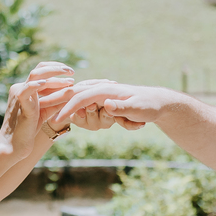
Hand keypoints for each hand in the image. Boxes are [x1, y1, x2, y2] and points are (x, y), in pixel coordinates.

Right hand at [0, 67, 72, 159]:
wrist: (14, 145)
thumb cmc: (29, 130)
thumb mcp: (46, 111)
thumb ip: (56, 101)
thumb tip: (72, 91)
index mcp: (26, 89)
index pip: (41, 72)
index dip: (56, 70)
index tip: (71, 74)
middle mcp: (21, 88)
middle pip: (39, 69)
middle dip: (57, 68)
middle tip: (72, 72)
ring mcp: (19, 94)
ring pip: (36, 75)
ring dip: (54, 74)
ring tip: (69, 78)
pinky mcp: (19, 103)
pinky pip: (27, 89)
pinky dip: (36, 84)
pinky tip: (46, 83)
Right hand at [55, 82, 171, 129]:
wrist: (159, 103)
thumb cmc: (149, 104)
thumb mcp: (138, 108)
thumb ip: (121, 107)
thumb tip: (106, 105)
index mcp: (104, 90)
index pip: (79, 98)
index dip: (67, 109)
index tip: (55, 120)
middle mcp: (101, 92)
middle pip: (77, 103)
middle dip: (76, 113)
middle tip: (84, 121)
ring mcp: (102, 100)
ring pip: (90, 117)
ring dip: (108, 124)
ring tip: (131, 122)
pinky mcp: (105, 106)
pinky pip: (100, 119)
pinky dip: (115, 124)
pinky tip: (133, 123)